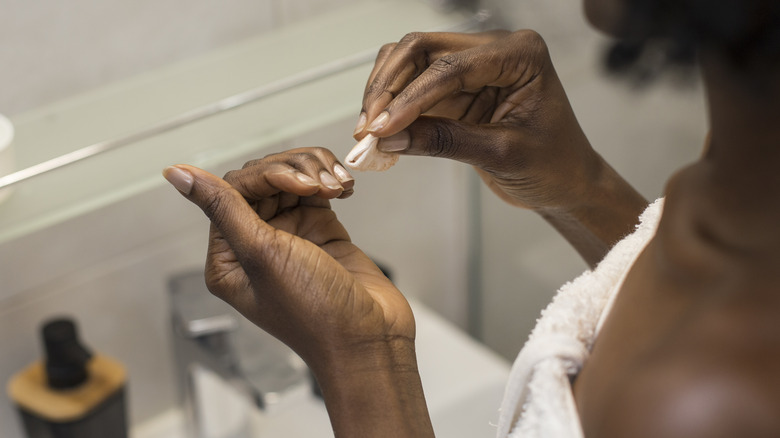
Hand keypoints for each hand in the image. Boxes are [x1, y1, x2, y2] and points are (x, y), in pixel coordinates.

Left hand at [163, 148, 433, 436]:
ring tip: (338, 187)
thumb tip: (176, 173)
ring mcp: (289, 235)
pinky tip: (344, 190)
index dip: (267, 176)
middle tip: (322, 185)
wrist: (369, 337)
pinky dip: (331, 181)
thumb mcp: (261, 255)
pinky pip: (317, 190)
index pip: (234, 189)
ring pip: (292, 178)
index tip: (301, 185)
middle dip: (295, 172)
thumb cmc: (313, 311)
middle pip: (263, 178)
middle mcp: (254, 243)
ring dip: (316, 172)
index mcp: (228, 255)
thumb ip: (222, 207)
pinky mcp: (320, 230)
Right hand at [356, 30, 646, 265]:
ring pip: (409, 60)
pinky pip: (413, 85)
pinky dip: (392, 105)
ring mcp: (472, 65)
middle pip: (421, 48)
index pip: (451, 67)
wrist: (566, 181)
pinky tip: (380, 130)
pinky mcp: (456, 86)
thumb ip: (444, 141)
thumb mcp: (501, 155)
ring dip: (384, 92)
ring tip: (368, 132)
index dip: (410, 98)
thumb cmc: (553, 165)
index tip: (381, 127)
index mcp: (520, 55)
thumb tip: (388, 138)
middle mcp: (494, 49)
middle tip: (368, 127)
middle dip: (388, 87)